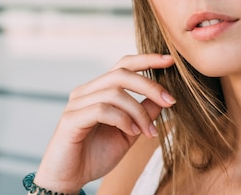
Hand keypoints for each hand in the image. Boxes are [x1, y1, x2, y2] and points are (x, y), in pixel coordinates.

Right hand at [33, 53, 175, 193]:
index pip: (123, 65)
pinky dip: (122, 120)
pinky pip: (101, 110)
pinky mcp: (70, 119)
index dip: (146, 60)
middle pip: (121, 74)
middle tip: (170, 101)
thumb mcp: (129, 133)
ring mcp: (76, 103)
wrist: (70, 180)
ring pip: (114, 93)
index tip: (170, 60)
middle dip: (149, 85)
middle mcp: (86, 91)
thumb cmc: (96, 155)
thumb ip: (143, 115)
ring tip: (148, 131)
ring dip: (138, 111)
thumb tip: (164, 99)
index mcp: (99, 90)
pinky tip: (131, 132)